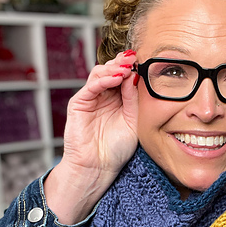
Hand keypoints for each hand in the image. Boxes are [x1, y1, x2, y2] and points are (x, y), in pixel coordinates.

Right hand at [62, 49, 138, 182]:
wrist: (98, 168)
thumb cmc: (116, 150)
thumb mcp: (133, 121)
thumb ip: (134, 99)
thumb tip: (136, 76)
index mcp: (118, 100)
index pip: (124, 76)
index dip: (133, 67)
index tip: (146, 61)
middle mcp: (104, 96)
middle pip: (112, 70)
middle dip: (123, 63)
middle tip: (136, 58)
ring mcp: (91, 98)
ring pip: (100, 73)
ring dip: (114, 68)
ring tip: (127, 68)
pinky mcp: (79, 103)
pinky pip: (91, 86)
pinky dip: (104, 79)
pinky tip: (117, 78)